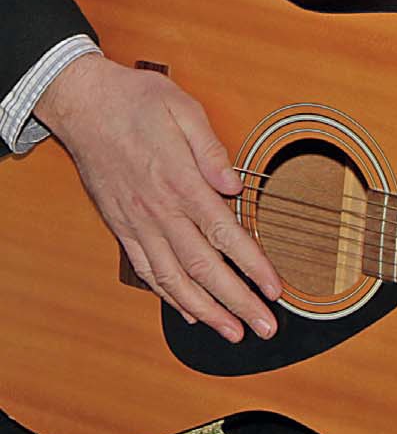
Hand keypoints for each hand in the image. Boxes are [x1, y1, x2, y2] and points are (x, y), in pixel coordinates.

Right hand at [35, 55, 280, 342]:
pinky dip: (168, 295)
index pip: (224, 233)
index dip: (252, 265)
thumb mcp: (182, 108)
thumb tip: (234, 183)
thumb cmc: (137, 101)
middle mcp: (159, 211)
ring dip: (206, 310)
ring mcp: (138, 223)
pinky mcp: (122, 227)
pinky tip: (189, 311)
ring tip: (232, 332)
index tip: (275, 288)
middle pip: (204, 267)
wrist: (84, 105)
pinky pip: (147, 269)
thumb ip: (210, 149)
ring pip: (174, 279)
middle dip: (237, 302)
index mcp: (180, 182)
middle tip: (265, 327)